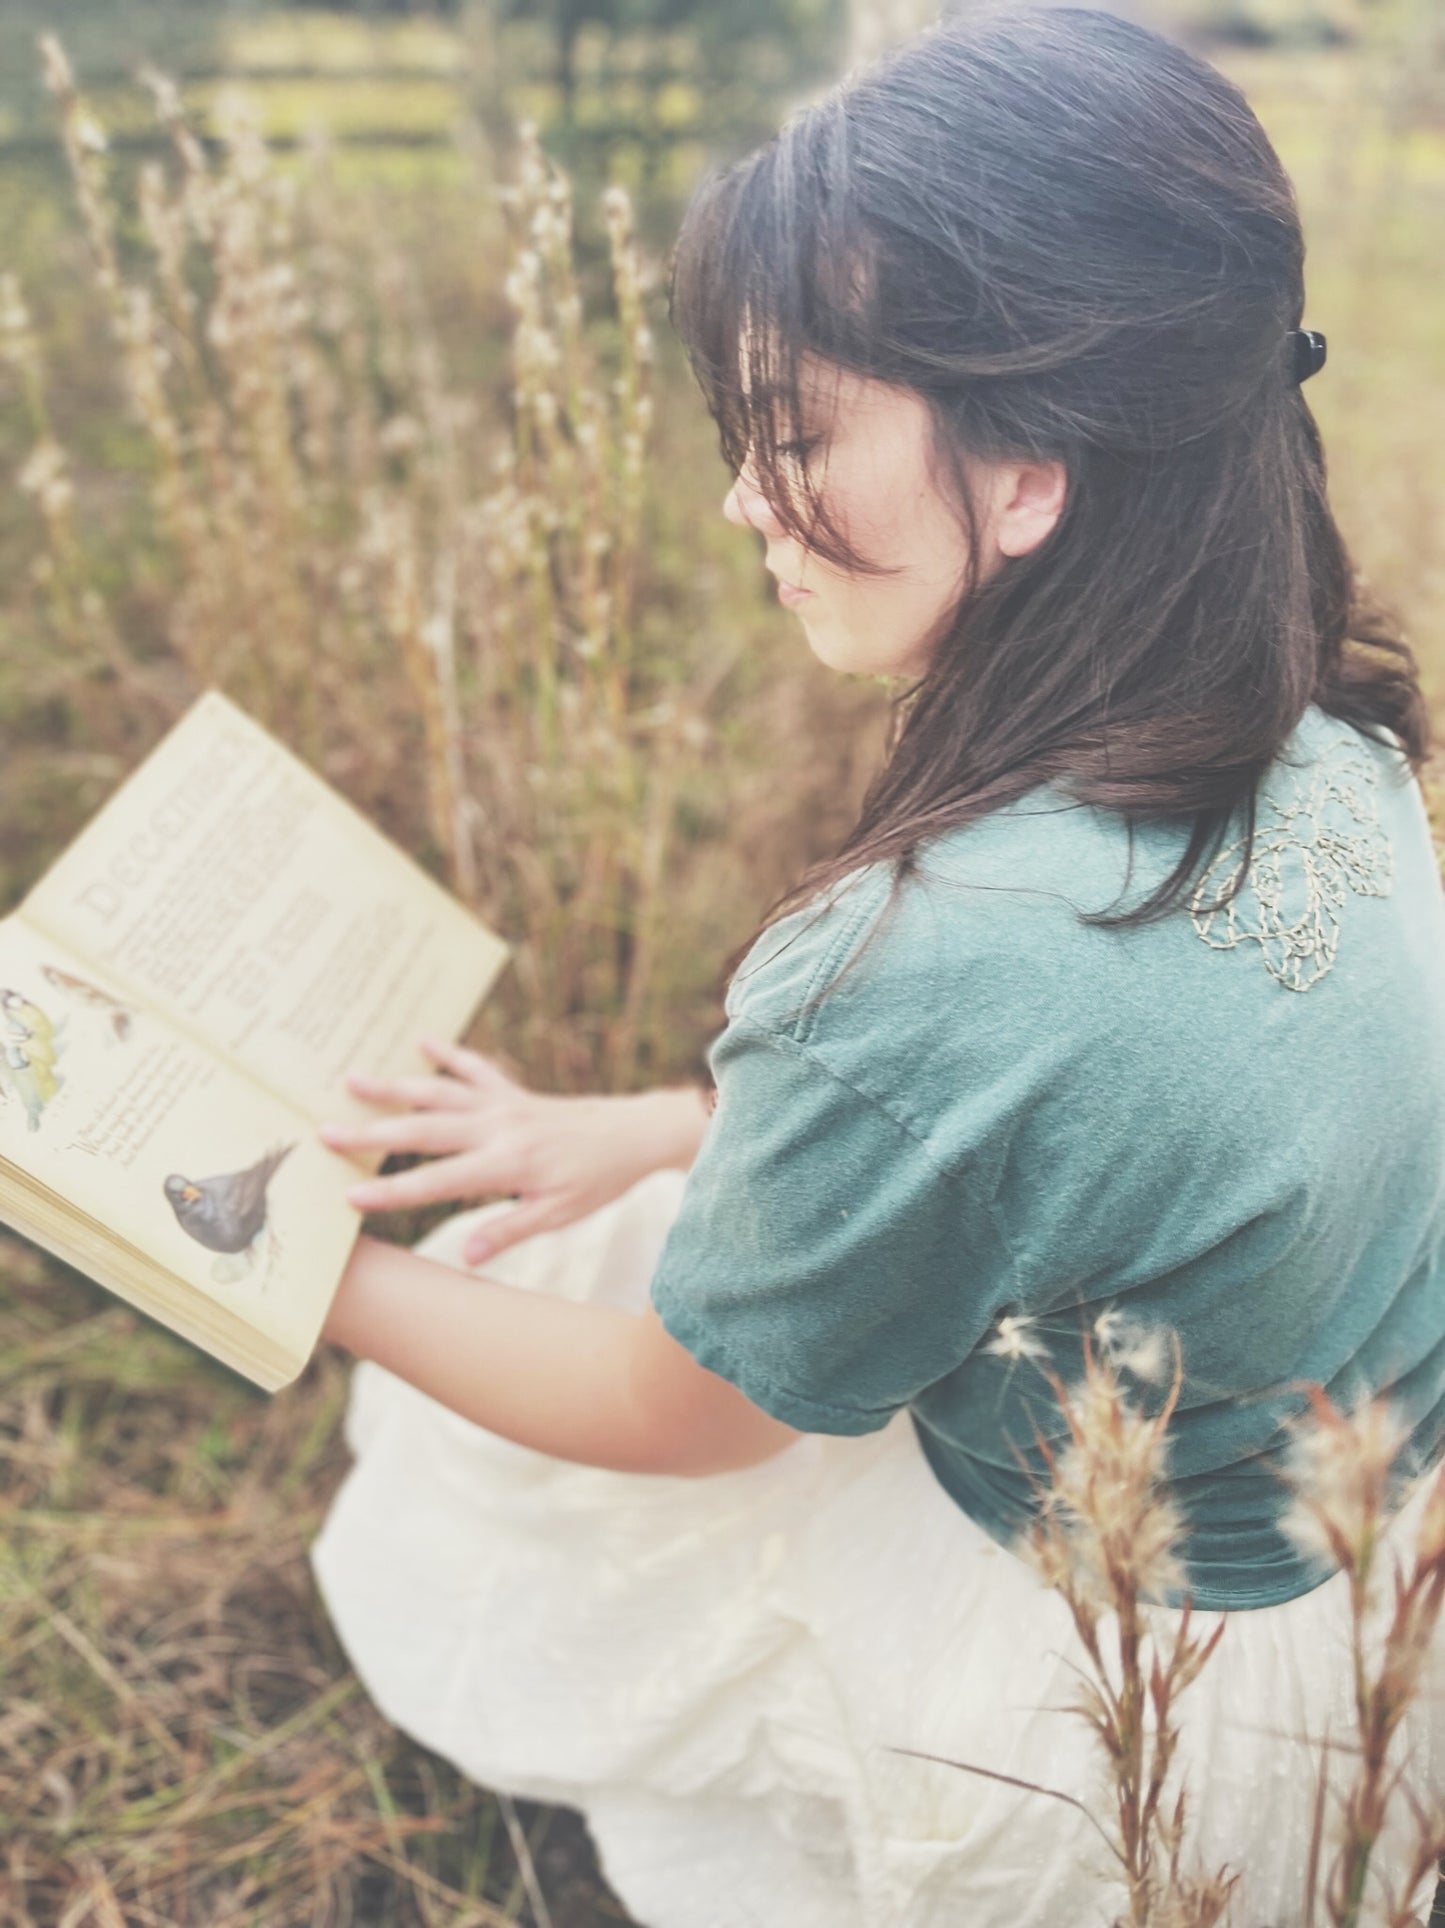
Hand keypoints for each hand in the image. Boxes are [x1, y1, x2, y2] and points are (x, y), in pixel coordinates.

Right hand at [318, 1037, 708, 1265]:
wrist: (634, 1135)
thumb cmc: (598, 1181)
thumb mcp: (559, 1216)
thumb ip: (509, 1230)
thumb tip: (463, 1255)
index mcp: (507, 1165)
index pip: (436, 1183)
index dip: (391, 1192)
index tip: (348, 1196)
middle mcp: (498, 1128)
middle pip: (423, 1131)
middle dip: (371, 1133)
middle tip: (324, 1131)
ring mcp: (503, 1104)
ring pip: (439, 1093)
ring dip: (394, 1087)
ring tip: (349, 1078)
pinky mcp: (513, 1091)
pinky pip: (476, 1069)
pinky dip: (448, 1054)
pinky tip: (422, 1039)